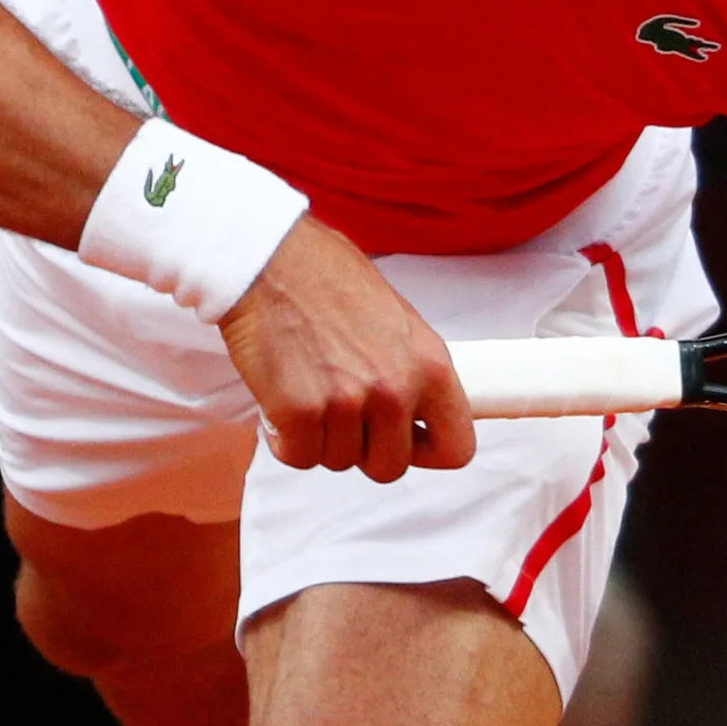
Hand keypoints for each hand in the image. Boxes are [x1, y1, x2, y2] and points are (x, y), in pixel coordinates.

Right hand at [218, 217, 476, 481]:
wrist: (269, 258)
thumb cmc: (327, 276)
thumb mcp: (396, 318)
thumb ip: (410, 367)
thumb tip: (415, 409)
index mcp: (430, 364)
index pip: (456, 447)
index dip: (428, 451)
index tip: (407, 440)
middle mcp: (395, 389)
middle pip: (390, 467)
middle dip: (364, 448)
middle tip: (343, 411)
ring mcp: (347, 403)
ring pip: (338, 461)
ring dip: (321, 436)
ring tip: (308, 388)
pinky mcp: (298, 413)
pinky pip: (298, 455)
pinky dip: (285, 437)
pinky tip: (282, 399)